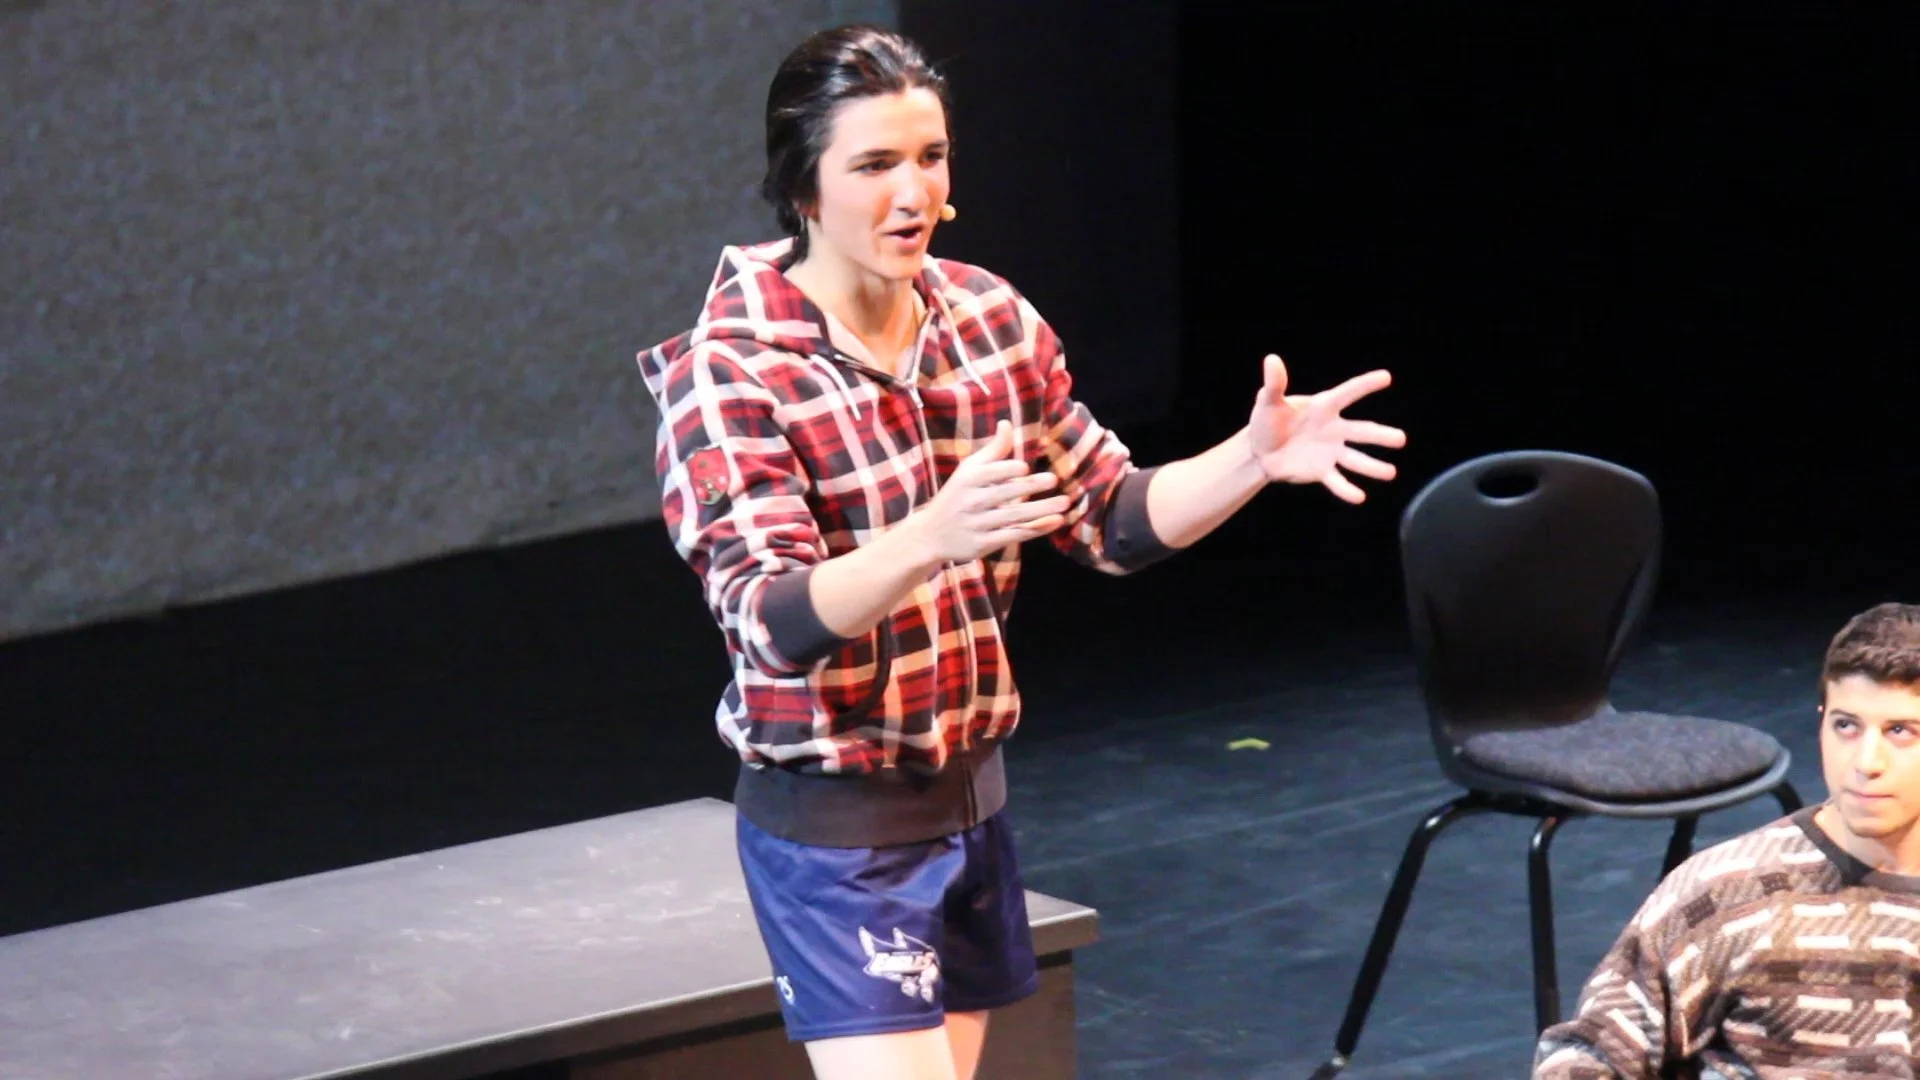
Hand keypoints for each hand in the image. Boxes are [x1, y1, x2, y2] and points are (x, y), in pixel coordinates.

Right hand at [901, 420, 1067, 563]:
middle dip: (1032, 485)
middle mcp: (973, 500)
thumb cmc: (956, 496)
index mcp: (969, 478)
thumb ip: (992, 450)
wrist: (930, 534)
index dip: (1012, 469)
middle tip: (1054, 479)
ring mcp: (979, 524)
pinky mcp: (985, 543)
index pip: (996, 471)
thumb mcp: (968, 470)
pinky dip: (1037, 529)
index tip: (1024, 468)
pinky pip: (1015, 534)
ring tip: (1065, 502)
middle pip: (1008, 492)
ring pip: (1016, 515)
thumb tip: (1007, 423)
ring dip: (1043, 509)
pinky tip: (1056, 521)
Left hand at [1248, 354, 1406, 503]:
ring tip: (1390, 473)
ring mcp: (1330, 452)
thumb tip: (1271, 359)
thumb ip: (1274, 384)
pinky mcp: (1321, 471)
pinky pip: (1337, 481)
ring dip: (1373, 467)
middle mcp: (1334, 429)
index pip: (1348, 393)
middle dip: (1381, 436)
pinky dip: (1347, 490)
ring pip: (1356, 459)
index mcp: (1324, 407)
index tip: (1386, 377)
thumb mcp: (1268, 402)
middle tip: (1401, 439)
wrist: (1260, 451)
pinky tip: (1360, 497)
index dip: (1365, 385)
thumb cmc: (1267, 421)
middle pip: (1361, 431)